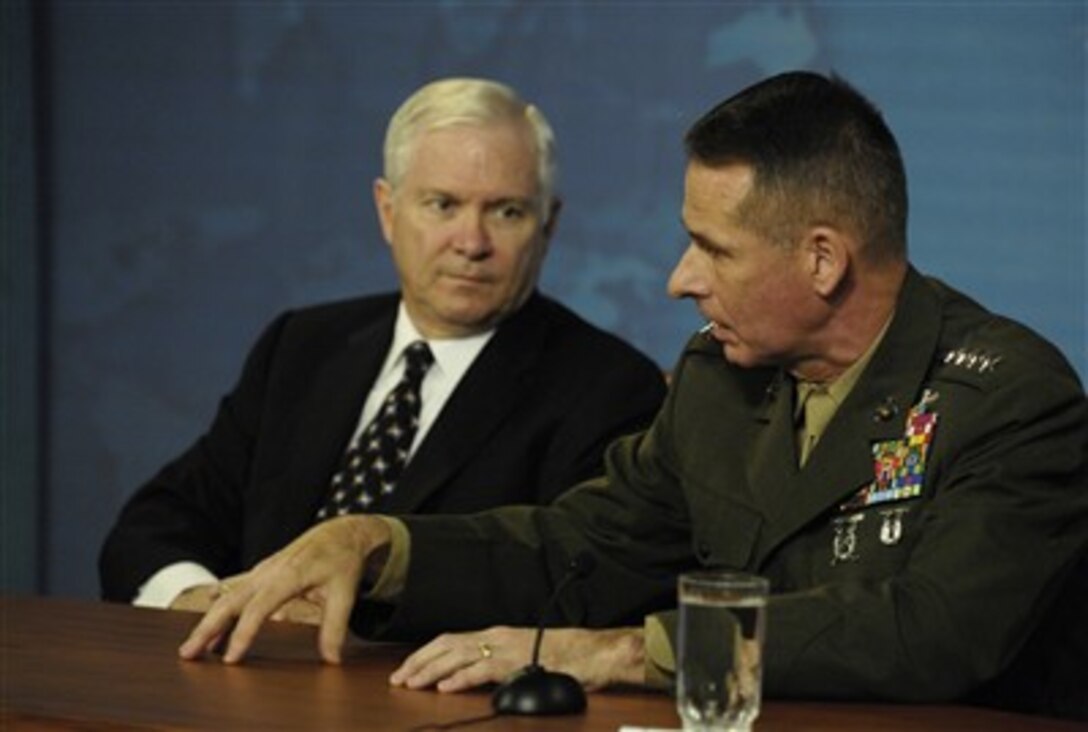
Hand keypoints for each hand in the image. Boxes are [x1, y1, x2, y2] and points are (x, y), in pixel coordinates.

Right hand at [177, 515, 390, 663]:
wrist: (341, 532)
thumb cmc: (342, 559)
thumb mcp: (345, 593)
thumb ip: (335, 626)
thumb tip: (333, 660)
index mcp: (288, 575)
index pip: (259, 608)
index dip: (243, 634)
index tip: (230, 659)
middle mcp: (269, 571)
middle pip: (231, 602)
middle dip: (207, 628)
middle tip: (187, 654)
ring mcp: (263, 570)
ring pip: (229, 597)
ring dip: (210, 621)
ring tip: (194, 648)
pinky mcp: (263, 572)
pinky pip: (236, 591)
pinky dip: (222, 606)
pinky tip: (213, 622)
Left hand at [389, 626, 645, 692]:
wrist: (592, 653)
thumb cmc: (563, 657)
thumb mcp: (522, 657)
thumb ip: (498, 664)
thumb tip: (474, 679)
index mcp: (496, 635)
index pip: (451, 640)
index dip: (426, 654)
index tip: (407, 669)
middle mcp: (496, 636)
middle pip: (447, 644)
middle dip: (419, 661)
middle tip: (398, 678)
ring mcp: (505, 647)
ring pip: (457, 656)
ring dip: (431, 670)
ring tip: (411, 683)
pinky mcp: (516, 661)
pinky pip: (482, 669)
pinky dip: (460, 678)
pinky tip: (445, 687)